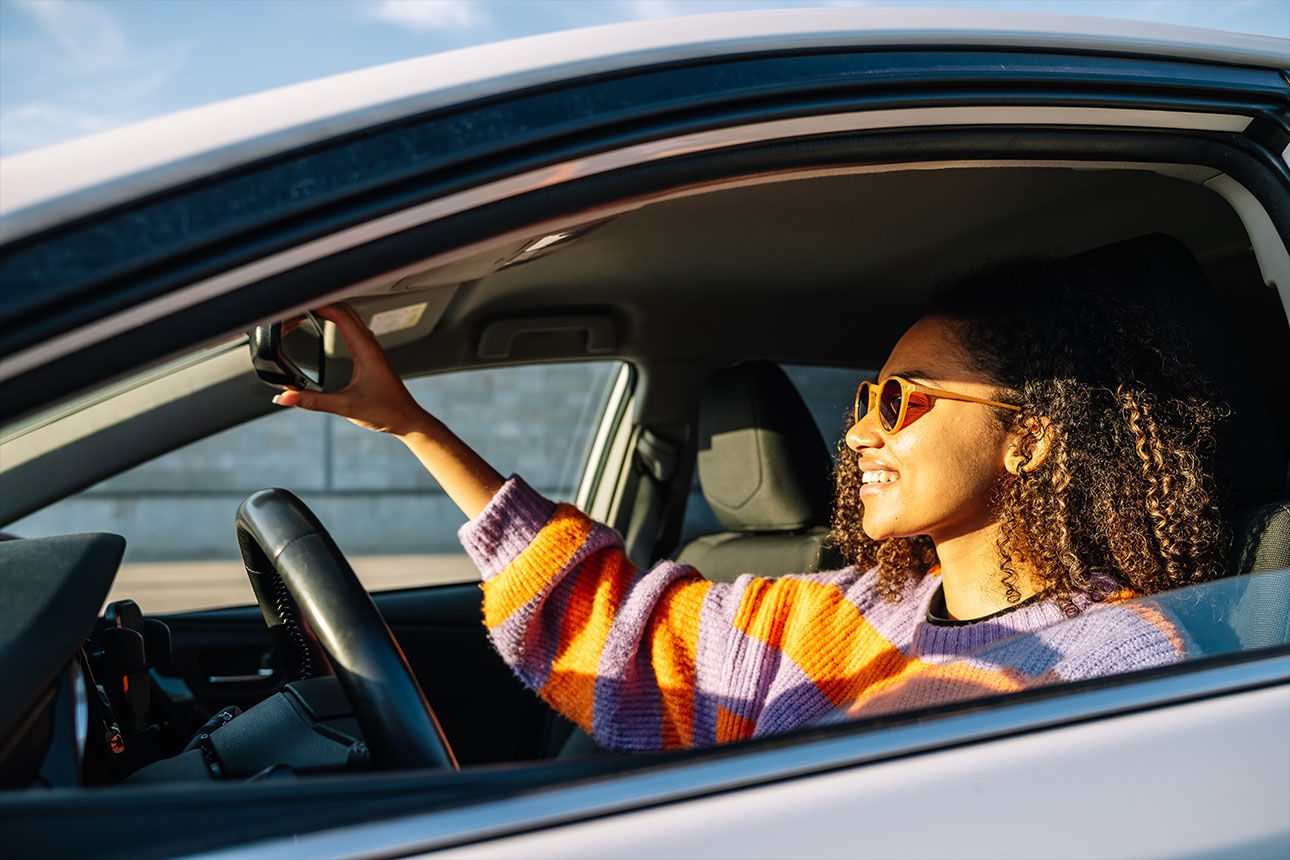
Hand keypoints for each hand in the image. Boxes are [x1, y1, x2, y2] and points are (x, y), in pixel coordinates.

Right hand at [271, 304, 428, 436]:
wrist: (408, 420)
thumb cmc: (388, 411)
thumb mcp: (346, 407)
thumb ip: (313, 401)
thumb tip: (287, 397)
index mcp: (366, 350)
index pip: (340, 315)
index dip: (318, 305)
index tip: (299, 305)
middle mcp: (370, 345)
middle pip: (344, 310)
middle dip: (320, 305)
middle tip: (297, 309)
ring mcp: (371, 349)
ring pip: (349, 318)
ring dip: (329, 312)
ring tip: (306, 314)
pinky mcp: (370, 356)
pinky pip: (352, 329)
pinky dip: (336, 322)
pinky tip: (325, 327)